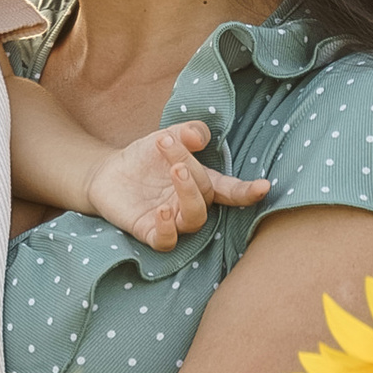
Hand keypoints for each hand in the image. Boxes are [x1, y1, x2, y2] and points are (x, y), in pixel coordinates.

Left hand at [82, 119, 270, 252]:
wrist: (108, 172)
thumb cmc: (145, 157)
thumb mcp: (167, 136)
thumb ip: (188, 131)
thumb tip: (199, 137)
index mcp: (202, 183)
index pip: (230, 190)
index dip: (247, 191)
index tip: (264, 186)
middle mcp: (190, 204)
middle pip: (206, 194)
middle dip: (193, 170)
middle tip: (171, 146)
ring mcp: (172, 220)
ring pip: (194, 220)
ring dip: (189, 195)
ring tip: (176, 170)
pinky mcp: (149, 232)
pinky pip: (166, 241)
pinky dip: (167, 229)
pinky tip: (161, 211)